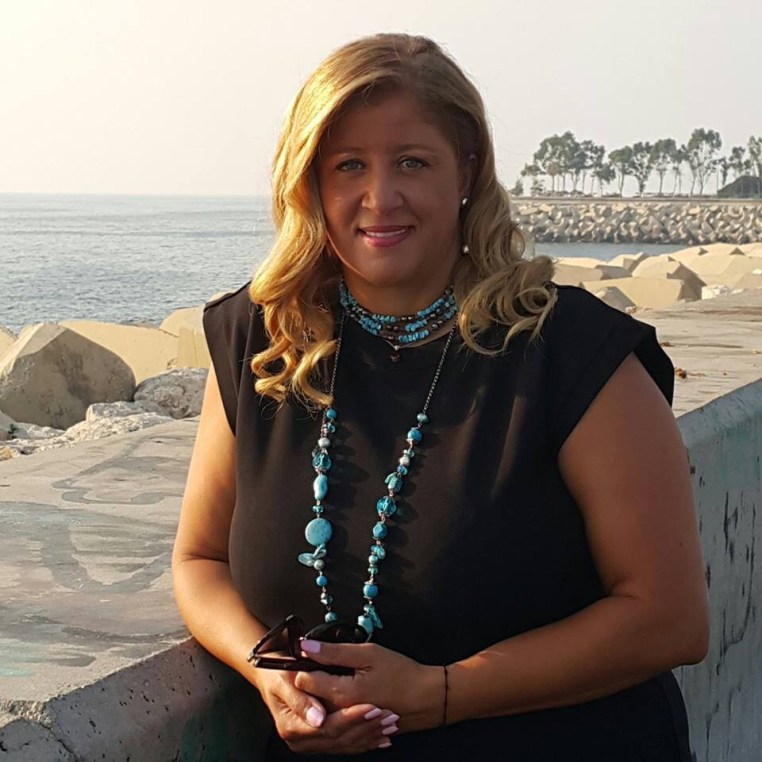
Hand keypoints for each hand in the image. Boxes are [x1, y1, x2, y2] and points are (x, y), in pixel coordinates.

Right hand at [255, 668, 399, 753]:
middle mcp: (301, 739)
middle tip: (388, 715)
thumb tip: (318, 718)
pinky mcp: (320, 740)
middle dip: (366, 727)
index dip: (352, 717)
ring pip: (346, 744)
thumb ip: (301, 699)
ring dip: (370, 734)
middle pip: (339, 738)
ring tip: (390, 722)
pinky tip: (381, 734)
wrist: (271, 675)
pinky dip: (365, 739)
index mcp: (292, 726)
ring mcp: (311, 742)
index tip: (372, 706)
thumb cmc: (278, 673)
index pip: (328, 727)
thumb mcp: (285, 679)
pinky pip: (346, 745)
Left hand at [294, 640, 442, 732]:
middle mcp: (342, 716)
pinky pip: (333, 728)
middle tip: (310, 667)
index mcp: (343, 694)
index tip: (304, 656)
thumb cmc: (402, 674)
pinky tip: (333, 702)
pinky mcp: (356, 733)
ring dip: (314, 700)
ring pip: (318, 717)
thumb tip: (306, 647)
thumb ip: (334, 651)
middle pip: (308, 702)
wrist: (428, 699)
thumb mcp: (368, 653)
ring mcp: (349, 728)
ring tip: (321, 683)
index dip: (302, 666)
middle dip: (305, 685)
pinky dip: (328, 714)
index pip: (304, 682)